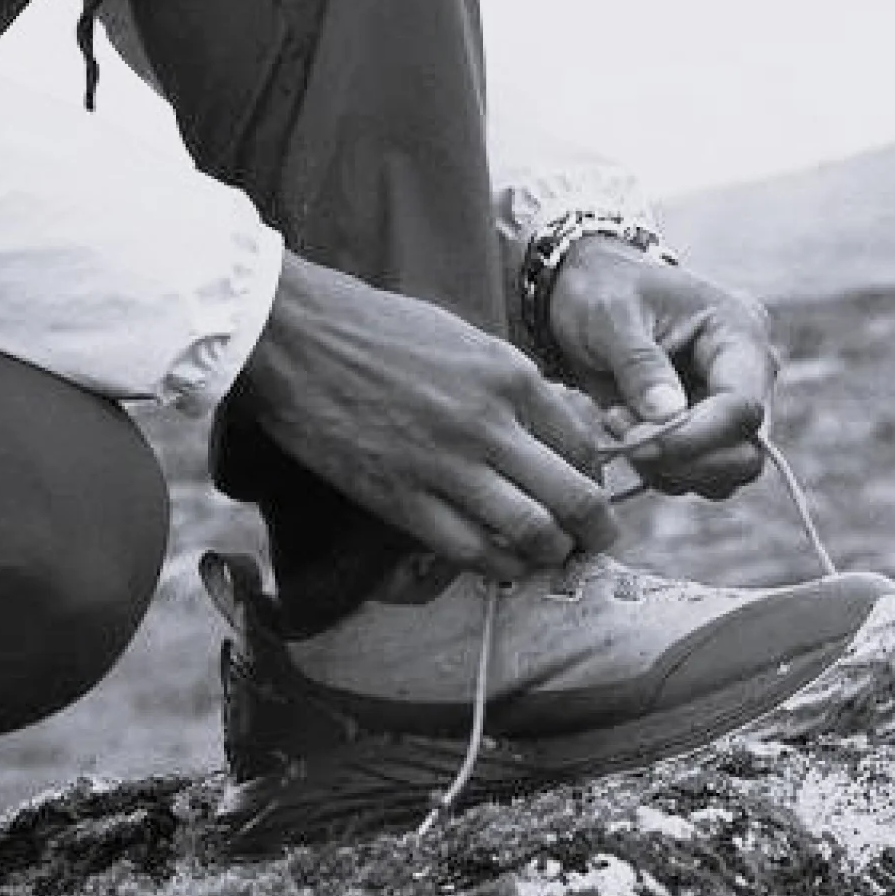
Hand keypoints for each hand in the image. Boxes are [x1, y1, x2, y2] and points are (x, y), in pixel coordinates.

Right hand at [240, 254, 621, 584]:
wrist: (297, 336)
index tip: (588, 497)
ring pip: (531, 531)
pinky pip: (469, 549)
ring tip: (545, 558)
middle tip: (591, 544)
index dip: (596, 483)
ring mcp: (446, 463)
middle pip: (573, 497)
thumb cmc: (375, 329)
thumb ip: (506, 383)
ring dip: (548, 554)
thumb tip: (539, 427)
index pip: (583, 446)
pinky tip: (500, 565)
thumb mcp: (463, 338)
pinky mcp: (400, 497)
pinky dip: (497, 566)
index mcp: (510, 376)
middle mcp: (490, 423)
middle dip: (594, 531)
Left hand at [540, 239, 774, 497]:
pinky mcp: (701, 431)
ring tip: (615, 421)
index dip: (696, 438)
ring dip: (665, 467)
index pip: (743, 406)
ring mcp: (725, 408)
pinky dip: (656, 468)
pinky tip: (621, 428)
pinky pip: (693, 475)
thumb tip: (669, 417)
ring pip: (721, 475)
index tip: (638, 443)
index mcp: (739, 334)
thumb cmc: (602, 291)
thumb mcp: (611, 315)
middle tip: (621, 431)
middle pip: (745, 453)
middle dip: (683, 460)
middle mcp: (745, 377)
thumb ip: (639, 365)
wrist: (583, 295)